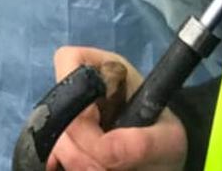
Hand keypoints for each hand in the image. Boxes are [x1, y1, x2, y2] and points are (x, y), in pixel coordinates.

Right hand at [48, 47, 186, 170]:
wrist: (165, 164)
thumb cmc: (166, 139)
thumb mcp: (168, 139)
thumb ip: (143, 142)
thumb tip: (106, 149)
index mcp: (106, 71)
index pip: (69, 61)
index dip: (74, 92)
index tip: (97, 126)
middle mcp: (83, 90)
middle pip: (58, 107)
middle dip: (79, 143)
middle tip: (102, 167)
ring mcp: (71, 116)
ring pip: (55, 135)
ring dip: (75, 160)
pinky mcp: (67, 143)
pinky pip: (52, 153)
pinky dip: (65, 166)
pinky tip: (82, 170)